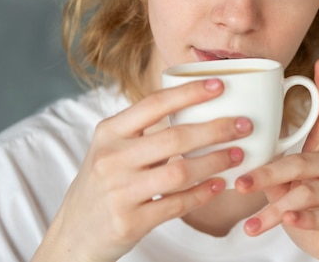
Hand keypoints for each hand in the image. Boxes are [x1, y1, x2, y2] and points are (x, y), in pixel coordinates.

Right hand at [32, 78, 251, 261]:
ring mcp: (119, 192)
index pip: (153, 104)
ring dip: (215, 162)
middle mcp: (112, 159)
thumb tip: (194, 109)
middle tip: (244, 125)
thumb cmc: (103, 183)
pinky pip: (175, 205)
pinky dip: (202, 194)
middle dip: (216, 129)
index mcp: (109, 133)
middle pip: (174, 138)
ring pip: (179, 172)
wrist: (74, 234)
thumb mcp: (111, 149)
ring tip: (238, 155)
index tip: (221, 84)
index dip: (189, 92)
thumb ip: (143, 132)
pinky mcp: (130, 221)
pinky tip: (219, 185)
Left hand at [235, 58, 318, 261]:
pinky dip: (304, 218)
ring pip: (309, 191)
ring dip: (275, 209)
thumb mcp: (290, 191)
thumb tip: (240, 159)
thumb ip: (275, 172)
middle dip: (267, 173)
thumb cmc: (316, 215)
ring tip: (252, 224)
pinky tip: (288, 221)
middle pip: (303, 160)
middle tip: (239, 183)